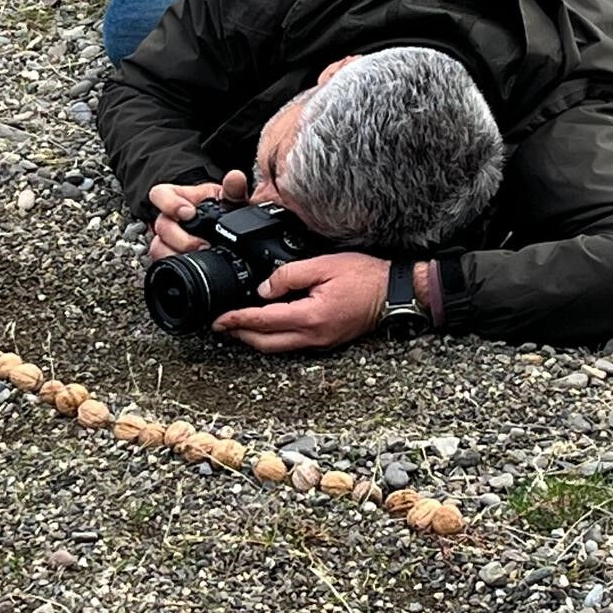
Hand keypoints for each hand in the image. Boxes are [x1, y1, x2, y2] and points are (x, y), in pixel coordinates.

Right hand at [147, 170, 248, 259]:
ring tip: (200, 256)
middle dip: (180, 237)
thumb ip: (234, 188)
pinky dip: (177, 264)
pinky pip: (164, 261)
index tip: (188, 213)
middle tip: (201, 244)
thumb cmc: (224, 210)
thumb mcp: (231, 198)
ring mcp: (168, 239)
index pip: (160, 194)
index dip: (169, 203)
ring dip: (178, 253)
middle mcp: (171, 218)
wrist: (227, 232)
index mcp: (180, 198)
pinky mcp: (170, 256)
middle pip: (161, 225)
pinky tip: (193, 264)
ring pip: (158, 246)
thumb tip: (235, 177)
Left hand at [212, 252, 387, 352]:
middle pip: (265, 343)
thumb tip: (264, 288)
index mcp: (310, 316)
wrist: (393, 293)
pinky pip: (292, 344)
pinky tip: (268, 324)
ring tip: (238, 325)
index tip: (219, 319)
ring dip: (255, 338)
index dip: (238, 319)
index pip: (264, 321)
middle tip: (221, 326)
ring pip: (278, 347)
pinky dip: (273, 337)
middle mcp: (313, 336)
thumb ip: (290, 275)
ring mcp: (320, 342)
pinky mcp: (325, 341)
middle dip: (239, 335)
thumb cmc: (364, 277)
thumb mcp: (324, 265)